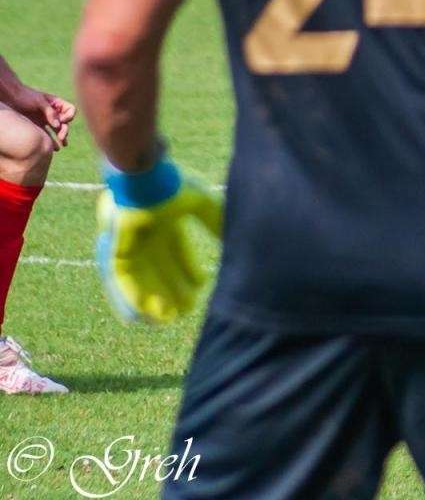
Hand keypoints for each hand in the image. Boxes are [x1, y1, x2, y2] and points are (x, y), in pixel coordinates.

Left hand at [13, 90, 73, 147]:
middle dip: (65, 130)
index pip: (70, 110)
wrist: (10, 98)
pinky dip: (51, 141)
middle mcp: (53, 112)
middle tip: (61, 137)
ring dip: (61, 137)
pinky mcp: (38, 126)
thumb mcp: (39, 101)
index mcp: (56, 103)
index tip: (61, 120)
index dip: (68, 116)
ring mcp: (46, 120)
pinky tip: (54, 148)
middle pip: (65, 122)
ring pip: (58, 130)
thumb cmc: (25, 96)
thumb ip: (50, 113)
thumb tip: (58, 125)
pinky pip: (47, 134)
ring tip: (62, 145)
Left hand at [97, 158, 222, 323]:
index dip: (189, 269)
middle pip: (161, 269)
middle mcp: (148, 235)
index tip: (202, 284)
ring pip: (142, 277)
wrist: (146, 180)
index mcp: (167, 222)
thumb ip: (217, 222)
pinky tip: (144, 313)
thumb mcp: (205, 205)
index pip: (178, 251)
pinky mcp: (117, 250)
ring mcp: (131, 243)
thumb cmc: (175, 187)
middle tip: (186, 310)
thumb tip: (233, 239)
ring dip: (154, 298)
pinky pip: (123, 279)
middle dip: (174, 289)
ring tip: (166, 319)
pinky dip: (134, 296)